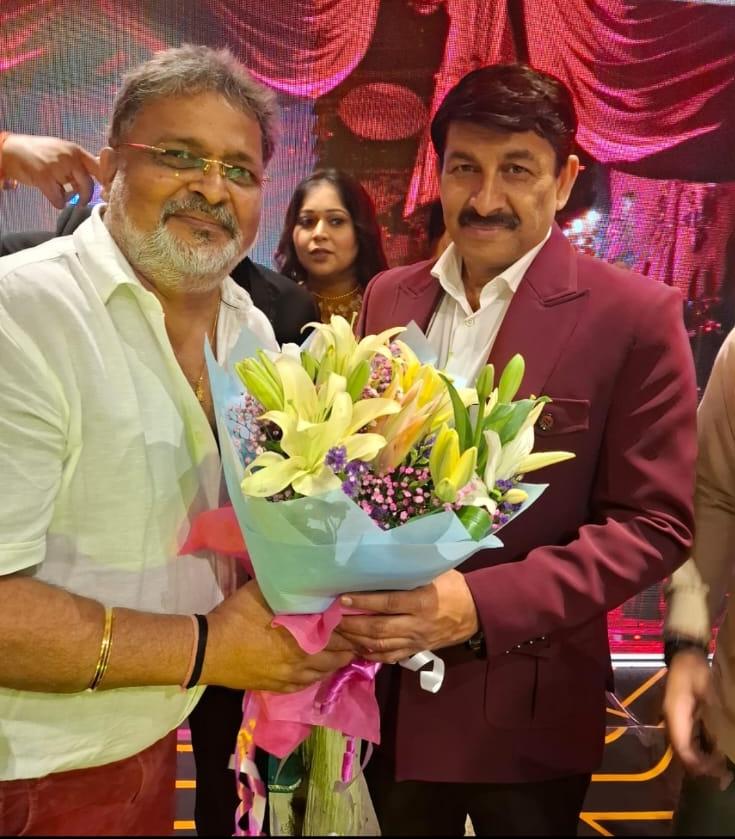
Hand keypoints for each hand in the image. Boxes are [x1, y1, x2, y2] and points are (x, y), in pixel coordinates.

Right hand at [2, 134, 99, 207]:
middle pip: (89, 184)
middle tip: (82, 202)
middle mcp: (70, 156)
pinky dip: (57, 202)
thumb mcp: (64, 153)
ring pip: (74, 193)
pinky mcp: (44, 176)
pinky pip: (59, 200)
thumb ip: (80, 164)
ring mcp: (57, 166)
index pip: (100, 167)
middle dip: (86, 196)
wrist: (12, 150)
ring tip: (59, 191)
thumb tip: (101, 179)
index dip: (106, 182)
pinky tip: (52, 196)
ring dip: (68, 198)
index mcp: (77, 151)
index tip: (105, 192)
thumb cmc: (41, 154)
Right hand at [201, 580, 354, 692]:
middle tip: (358, 634)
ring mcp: (289, 677)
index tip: (358, 616)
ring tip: (346, 650)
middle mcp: (301, 661)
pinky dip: (319, 674)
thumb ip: (285, 587)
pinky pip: (307, 683)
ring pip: (323, 672)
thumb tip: (303, 573)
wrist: (206, 651)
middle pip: (336, 655)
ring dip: (336, 661)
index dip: (349, 626)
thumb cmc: (234, 619)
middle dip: (348, 645)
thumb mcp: (260, 593)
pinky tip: (321, 668)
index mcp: (301, 637)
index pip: (337, 634)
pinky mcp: (277, 686)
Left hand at [338, 569, 478, 662]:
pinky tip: (356, 647)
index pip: (388, 603)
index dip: (364, 602)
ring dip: (357, 640)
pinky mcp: (417, 650)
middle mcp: (418, 624)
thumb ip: (411, 573)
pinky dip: (371, 654)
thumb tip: (381, 563)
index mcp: (423, 602)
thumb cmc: (454, 586)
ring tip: (338, 632)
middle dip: (352, 624)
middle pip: (379, 628)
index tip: (342, 598)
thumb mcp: (436, 573)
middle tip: (332, 617)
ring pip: (382, 645)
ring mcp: (417, 641)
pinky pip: (390, 656)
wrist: (477, 612)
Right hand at [663, 648, 726, 778]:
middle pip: (680, 749)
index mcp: (675, 713)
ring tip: (719, 767)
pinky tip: (713, 751)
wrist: (684, 656)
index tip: (713, 771)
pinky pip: (686, 738)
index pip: (681, 745)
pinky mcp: (679, 717)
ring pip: (682, 745)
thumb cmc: (695, 670)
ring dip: (698, 757)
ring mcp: (673, 718)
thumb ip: (714, 709)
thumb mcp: (707, 687)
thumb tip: (724, 730)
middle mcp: (671, 718)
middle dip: (698, 764)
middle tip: (720, 773)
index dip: (695, 762)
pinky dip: (697, 748)